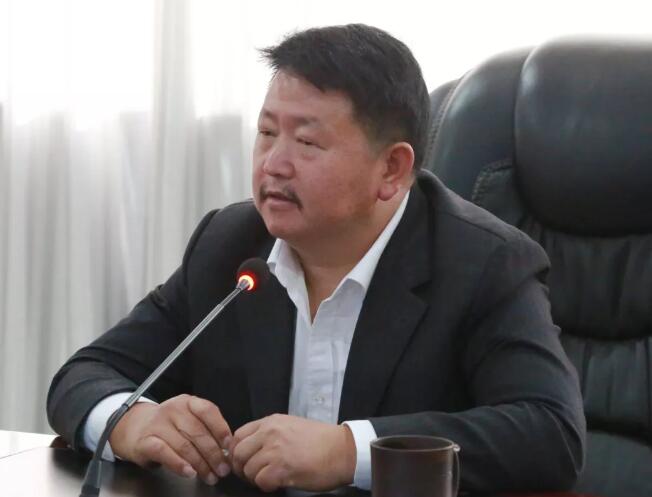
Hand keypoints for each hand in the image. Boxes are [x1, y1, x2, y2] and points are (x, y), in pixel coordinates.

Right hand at [109, 394, 231, 484]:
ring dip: (200, 464)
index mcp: (188, 402)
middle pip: (198, 432)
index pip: (208, 411)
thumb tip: (226, 450)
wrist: (134, 428)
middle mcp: (173, 409)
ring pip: (184, 445)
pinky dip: (179, 464)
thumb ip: (205, 430)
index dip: (221, 428)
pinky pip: (165, 453)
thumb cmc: (169, 427)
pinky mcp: (145, 441)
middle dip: (213, 454)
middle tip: (223, 469)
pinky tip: (189, 473)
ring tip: (210, 476)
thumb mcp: (187, 420)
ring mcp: (158, 424)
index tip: (229, 446)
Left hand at [228, 414, 355, 491]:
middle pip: (238, 453)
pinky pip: (261, 482)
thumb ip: (270, 434)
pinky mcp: (281, 468)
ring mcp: (275, 450)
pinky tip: (278, 483)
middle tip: (254, 475)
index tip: (244, 461)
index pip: (238, 436)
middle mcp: (269, 433)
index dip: (237, 452)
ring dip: (256, 479)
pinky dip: (267, 486)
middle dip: (242, 468)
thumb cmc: (321, 441)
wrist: (342, 450)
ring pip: (248, 470)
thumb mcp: (291, 426)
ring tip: (271, 479)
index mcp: (271, 422)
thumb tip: (252, 449)